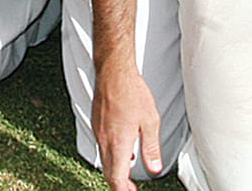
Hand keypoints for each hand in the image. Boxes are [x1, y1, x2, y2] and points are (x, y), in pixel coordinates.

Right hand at [92, 64, 162, 190]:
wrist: (113, 72)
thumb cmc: (132, 92)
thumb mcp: (150, 121)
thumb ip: (151, 148)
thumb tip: (154, 168)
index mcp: (119, 143)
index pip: (117, 178)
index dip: (124, 190)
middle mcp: (105, 140)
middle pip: (109, 172)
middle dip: (119, 184)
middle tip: (131, 189)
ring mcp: (98, 132)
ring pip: (104, 160)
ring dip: (116, 169)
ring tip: (129, 173)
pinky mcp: (97, 124)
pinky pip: (102, 146)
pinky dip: (111, 155)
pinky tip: (123, 150)